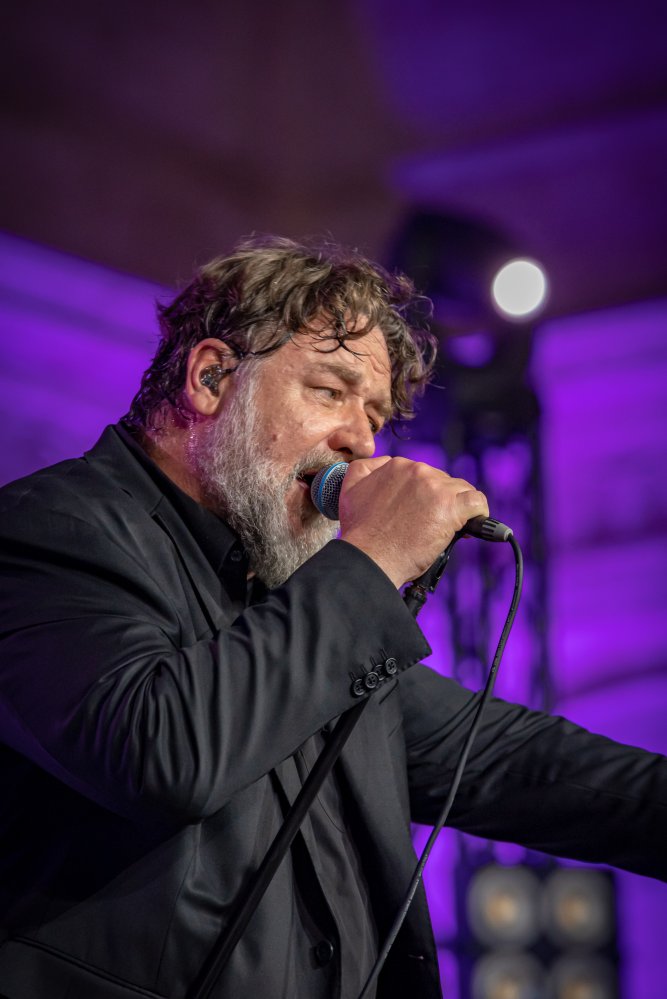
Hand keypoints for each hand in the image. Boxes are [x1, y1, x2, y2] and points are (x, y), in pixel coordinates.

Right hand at [338, 457, 488, 587]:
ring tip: (451, 527)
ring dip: (458, 507)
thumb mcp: (350, 490)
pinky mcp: (451, 508)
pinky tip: (471, 525)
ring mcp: (436, 488)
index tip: (423, 511)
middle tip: (433, 524)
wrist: (369, 558)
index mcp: (397, 466)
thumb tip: (384, 463)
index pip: (423, 474)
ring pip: (461, 491)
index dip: (426, 494)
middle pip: (443, 481)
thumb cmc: (360, 533)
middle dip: (441, 501)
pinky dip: (479, 512)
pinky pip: (476, 502)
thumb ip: (365, 469)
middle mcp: (417, 472)